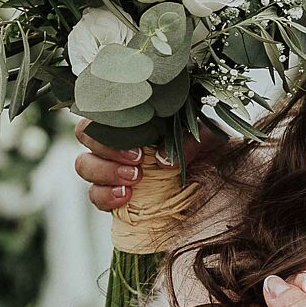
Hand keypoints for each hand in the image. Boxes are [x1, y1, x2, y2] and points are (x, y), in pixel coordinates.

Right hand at [74, 117, 220, 212]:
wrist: (221, 184)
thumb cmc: (212, 150)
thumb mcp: (211, 138)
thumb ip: (193, 139)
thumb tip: (163, 160)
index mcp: (137, 117)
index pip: (104, 109)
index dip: (110, 123)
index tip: (139, 145)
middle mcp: (120, 139)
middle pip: (85, 134)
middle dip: (106, 148)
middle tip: (138, 162)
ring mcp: (114, 167)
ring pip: (84, 164)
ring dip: (104, 172)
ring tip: (134, 181)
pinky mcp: (116, 195)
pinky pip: (96, 195)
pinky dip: (105, 196)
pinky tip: (125, 197)